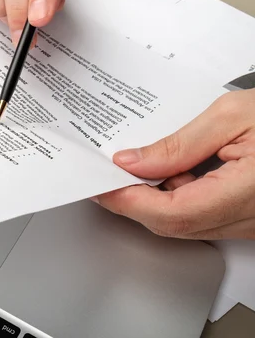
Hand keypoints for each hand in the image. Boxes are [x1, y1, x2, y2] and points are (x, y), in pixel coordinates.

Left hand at [93, 89, 254, 239]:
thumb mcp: (232, 114)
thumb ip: (179, 143)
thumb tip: (133, 162)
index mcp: (250, 191)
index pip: (174, 212)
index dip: (130, 201)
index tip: (101, 185)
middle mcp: (253, 218)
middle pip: (175, 225)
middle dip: (134, 202)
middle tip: (108, 176)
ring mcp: (253, 224)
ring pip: (187, 226)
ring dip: (156, 200)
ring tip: (142, 166)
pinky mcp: (251, 221)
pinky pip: (204, 219)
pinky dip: (179, 199)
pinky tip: (173, 173)